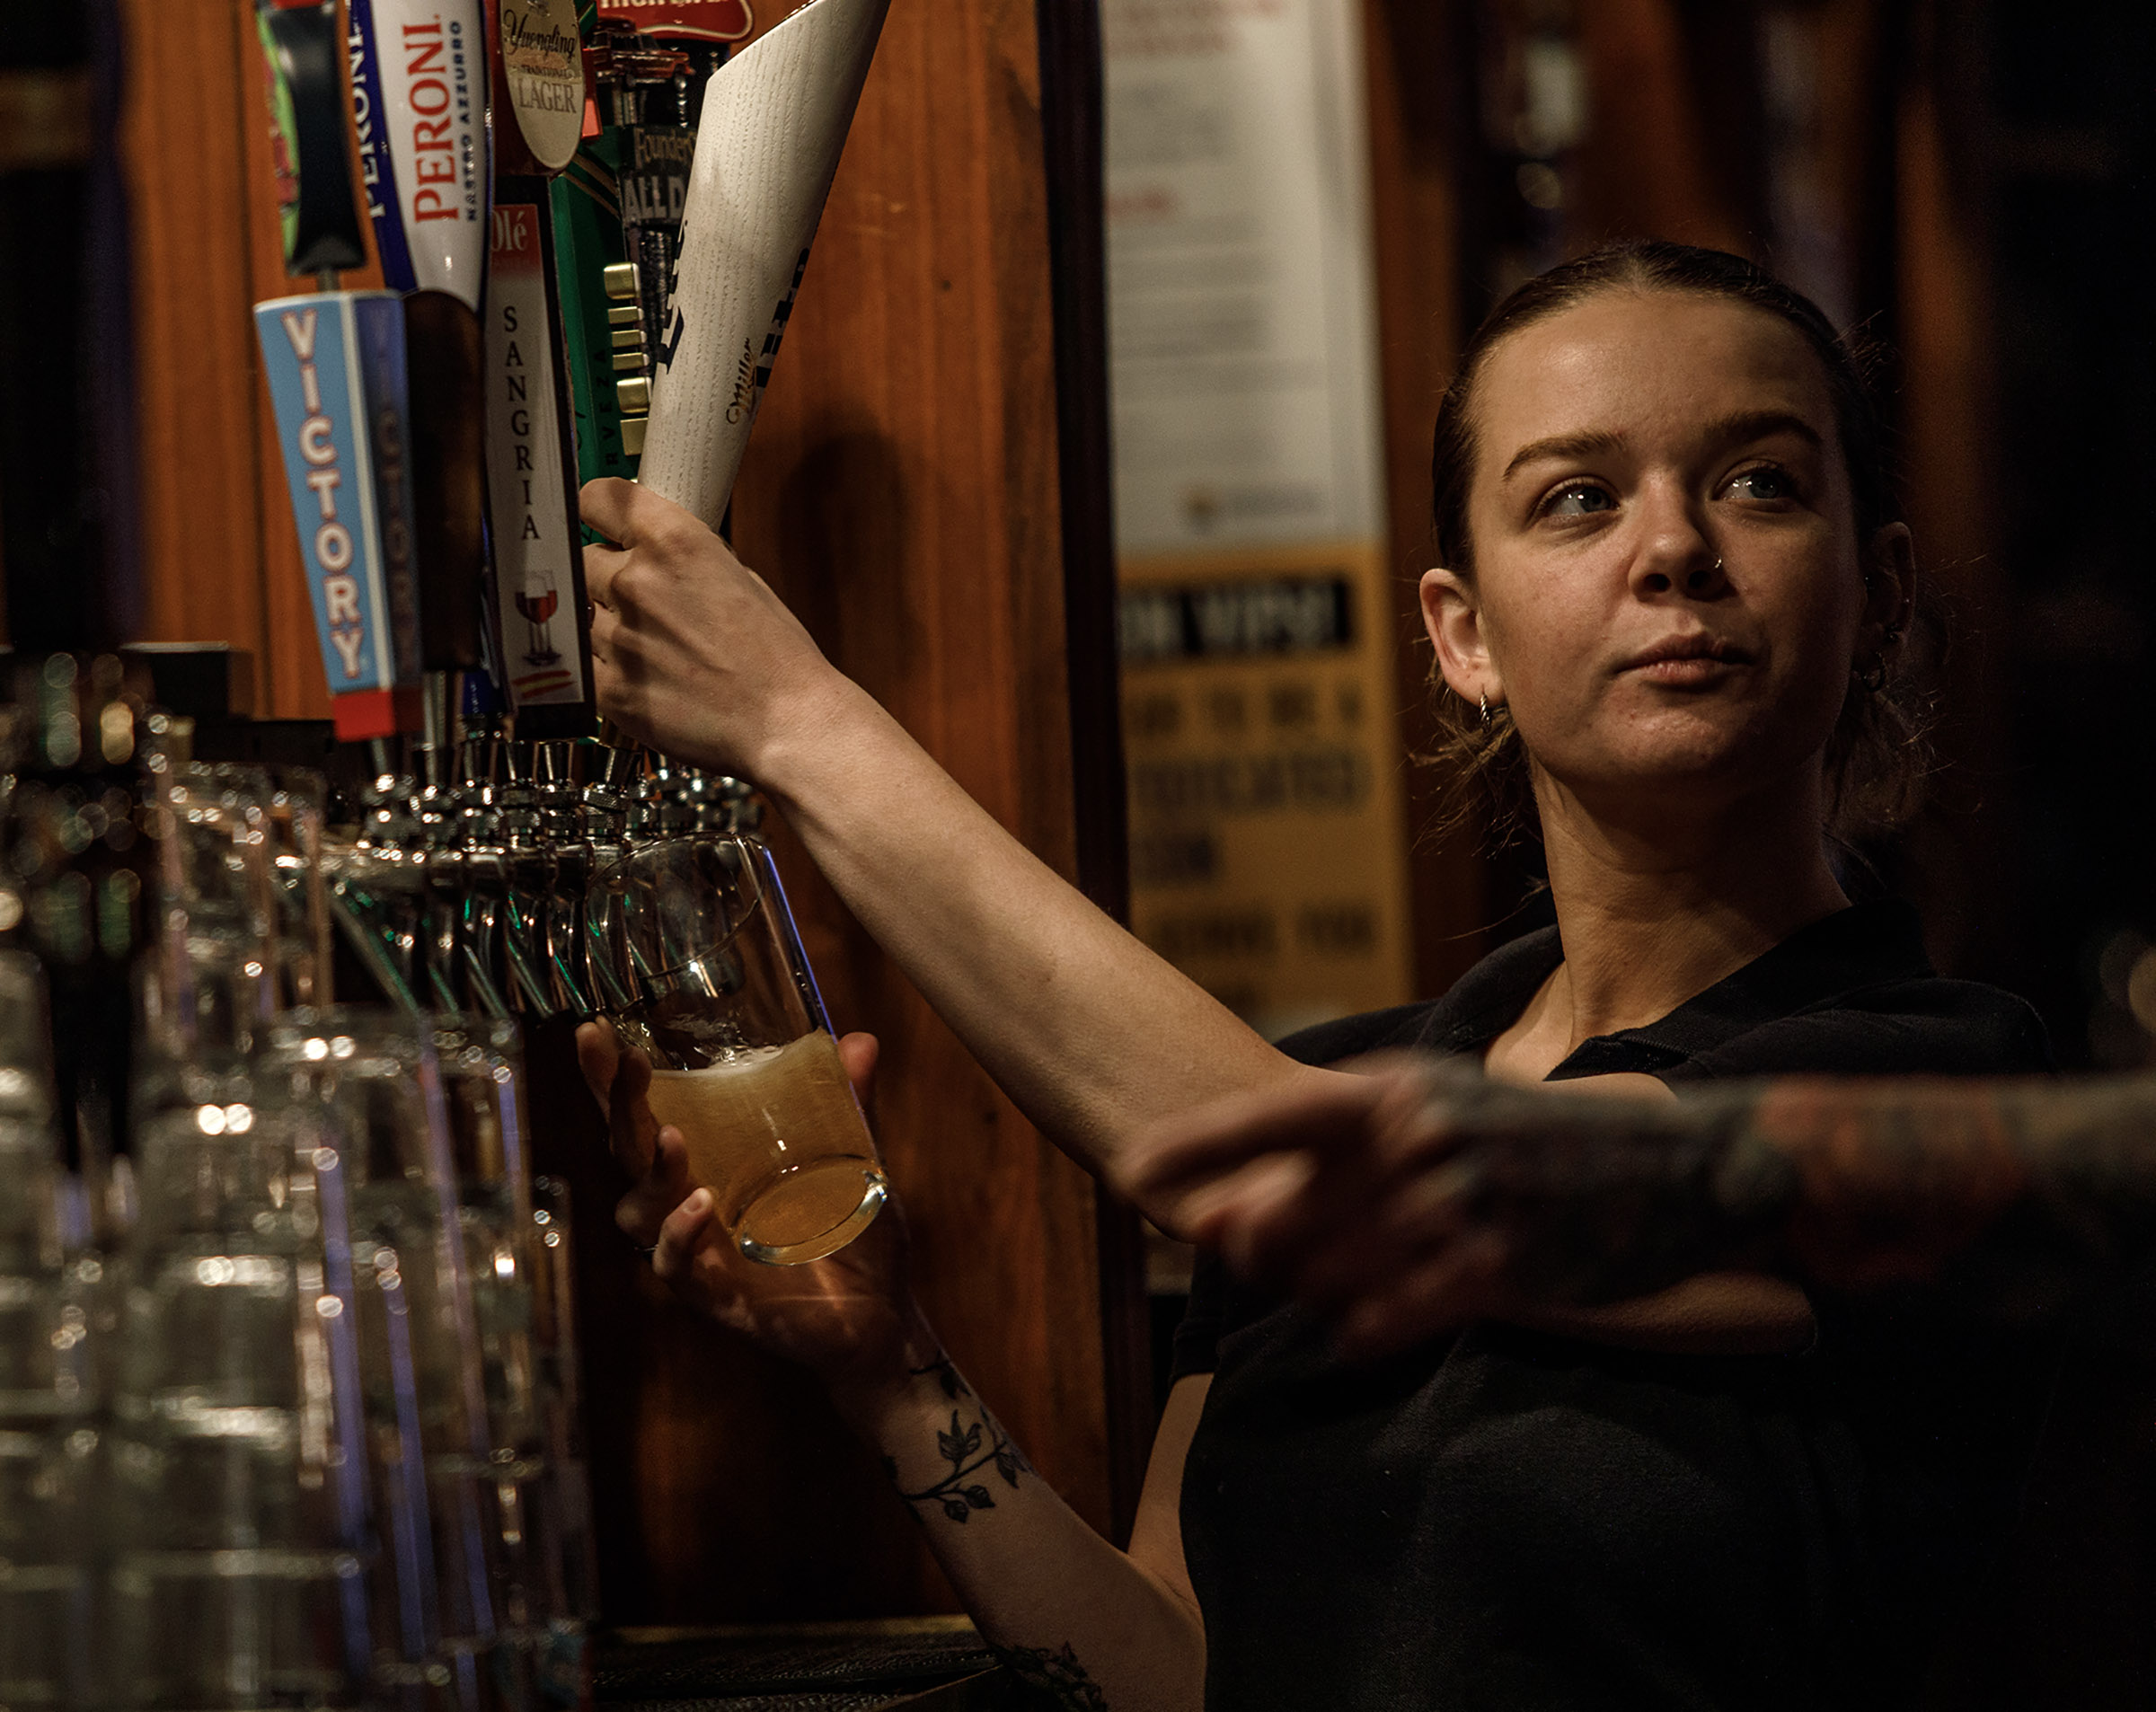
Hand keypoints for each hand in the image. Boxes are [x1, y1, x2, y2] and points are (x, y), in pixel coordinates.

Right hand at [575, 1022, 927, 1394]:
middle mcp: (688, 1205)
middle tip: (621, 1058)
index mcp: (709, 1165)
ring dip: (651, 1170)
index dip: (613, 1082)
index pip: (647, 1117)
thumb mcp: (854, 1158)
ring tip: (671, 1137)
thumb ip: (847, 1102)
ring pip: (641, 1210)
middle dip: (617, 1104)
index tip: (595, 1031)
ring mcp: (698, 1252)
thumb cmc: (851, 1235)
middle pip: (628, 1152)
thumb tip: (858, 1040)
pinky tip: (699, 1205)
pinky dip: (679, 1236)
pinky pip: (676, 1267)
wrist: (882, 1316)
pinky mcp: (716, 1297)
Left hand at [580, 479, 858, 781]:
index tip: (599, 520)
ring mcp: (618, 638)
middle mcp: (638, 583)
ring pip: (584, 616)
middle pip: (586, 561)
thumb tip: (658, 553)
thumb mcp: (742, 580)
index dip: (598, 510)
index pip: (599, 499)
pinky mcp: (609, 689)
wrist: (786, 725)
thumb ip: (689, 559)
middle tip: (646, 603)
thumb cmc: (777, 659)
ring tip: (657, 650)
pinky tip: (648, 677)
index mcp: (675, 543)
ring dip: (610, 627)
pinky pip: (586, 664)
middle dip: (609, 577)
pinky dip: (607, 669)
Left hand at [1113, 1053, 1787, 1357]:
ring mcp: (1456, 1202)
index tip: (1128, 1174)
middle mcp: (1414, 1138)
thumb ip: (1343, 1152)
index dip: (1193, 1147)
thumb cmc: (1539, 1140)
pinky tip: (1359, 1330)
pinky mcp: (1497, 1266)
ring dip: (1319, 1296)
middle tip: (1275, 1261)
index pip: (1267, 1117)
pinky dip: (1362, 1330)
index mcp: (1395, 1089)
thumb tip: (1230, 1218)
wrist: (1683, 1165)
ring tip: (1355, 1282)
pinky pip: (1388, 1318)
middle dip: (1265, 1256)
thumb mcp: (1444, 1107)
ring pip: (1328, 1279)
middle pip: (1282, 1222)